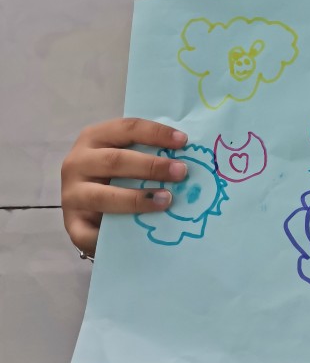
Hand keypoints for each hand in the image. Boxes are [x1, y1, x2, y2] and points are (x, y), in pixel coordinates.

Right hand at [61, 118, 188, 258]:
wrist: (86, 204)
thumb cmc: (114, 173)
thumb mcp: (125, 154)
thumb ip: (148, 151)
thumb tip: (185, 156)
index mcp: (94, 137)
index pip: (126, 128)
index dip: (156, 133)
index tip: (183, 141)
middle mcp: (77, 163)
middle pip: (116, 161)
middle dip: (151, 166)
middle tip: (181, 172)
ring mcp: (71, 194)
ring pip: (103, 196)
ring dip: (137, 199)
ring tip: (166, 200)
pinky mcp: (72, 224)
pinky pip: (90, 232)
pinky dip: (114, 234)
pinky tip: (137, 234)